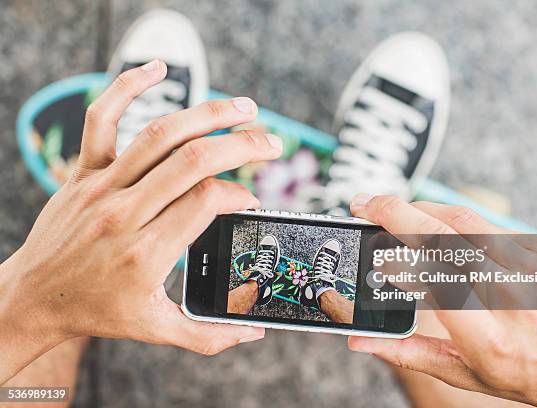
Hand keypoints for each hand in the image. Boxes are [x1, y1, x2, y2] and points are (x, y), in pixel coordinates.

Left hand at [0, 60, 281, 382]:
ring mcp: (101, 188)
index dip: (238, 194)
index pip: (206, 202)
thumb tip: (256, 333)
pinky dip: (128, 87)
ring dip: (208, 115)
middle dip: (242, 146)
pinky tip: (158, 69)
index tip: (248, 201)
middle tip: (272, 142)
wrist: (34, 298)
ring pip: (160, 136)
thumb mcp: (156, 330)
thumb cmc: (97, 312)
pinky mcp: (84, 172)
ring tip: (245, 107)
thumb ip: (210, 335)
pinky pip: (103, 119)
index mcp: (146, 253)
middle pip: (193, 161)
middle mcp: (124, 214)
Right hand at [347, 194, 536, 407]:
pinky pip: (485, 223)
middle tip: (364, 203)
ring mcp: (530, 266)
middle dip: (397, 213)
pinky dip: (450, 218)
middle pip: (446, 237)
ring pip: (464, 219)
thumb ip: (406, 351)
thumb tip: (359, 340)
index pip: (434, 281)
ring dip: (420, 207)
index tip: (372, 255)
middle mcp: (512, 295)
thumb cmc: (522, 374)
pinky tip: (431, 222)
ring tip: (391, 207)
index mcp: (487, 335)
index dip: (398, 261)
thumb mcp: (461, 373)